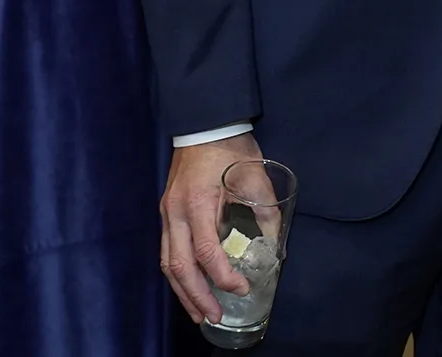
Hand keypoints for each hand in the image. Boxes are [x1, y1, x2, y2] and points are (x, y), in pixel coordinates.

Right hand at [159, 131, 262, 324]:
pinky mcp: (167, 214)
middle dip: (197, 296)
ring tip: (200, 314)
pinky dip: (178, 275)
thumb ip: (265, 211)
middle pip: (179, 265)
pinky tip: (190, 289)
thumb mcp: (255, 177)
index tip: (242, 287)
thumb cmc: (232, 149)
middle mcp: (175, 213)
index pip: (205, 250)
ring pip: (167, 263)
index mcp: (198, 202)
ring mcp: (166, 214)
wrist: (205, 125)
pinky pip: (167, 252)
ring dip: (183, 292)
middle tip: (215, 317)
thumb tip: (275, 246)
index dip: (222, 275)